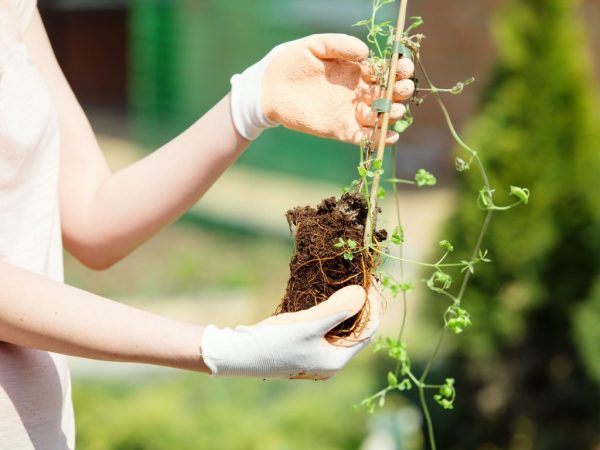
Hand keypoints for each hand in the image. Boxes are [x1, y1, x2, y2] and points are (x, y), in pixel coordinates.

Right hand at [200, 284, 380, 379]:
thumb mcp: (309, 325)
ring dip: (345, 307)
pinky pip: (326, 329)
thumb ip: (337, 309)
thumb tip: (362, 294)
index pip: (368, 331)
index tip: (371, 280)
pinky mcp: (303, 349)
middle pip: (356, 330)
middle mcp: (329, 362)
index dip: (372, 305)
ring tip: (347, 284)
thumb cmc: (273, 343)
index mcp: (336, 361)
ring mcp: (316, 356)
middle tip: (360, 279)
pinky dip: (330, 312)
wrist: (237, 354)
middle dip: (360, 304)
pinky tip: (326, 296)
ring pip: (341, 329)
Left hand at [229, 33, 414, 142]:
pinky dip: (378, 138)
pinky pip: (364, 137)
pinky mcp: (339, 129)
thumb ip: (339, 45)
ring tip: (390, 110)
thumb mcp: (314, 46)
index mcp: (356, 70)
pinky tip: (389, 135)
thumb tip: (366, 54)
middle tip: (399, 89)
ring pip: (381, 116)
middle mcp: (357, 91)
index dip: (399, 69)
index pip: (386, 70)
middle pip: (390, 94)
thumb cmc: (289, 62)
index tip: (402, 66)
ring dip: (392, 114)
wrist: (268, 88)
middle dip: (401, 91)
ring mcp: (350, 112)